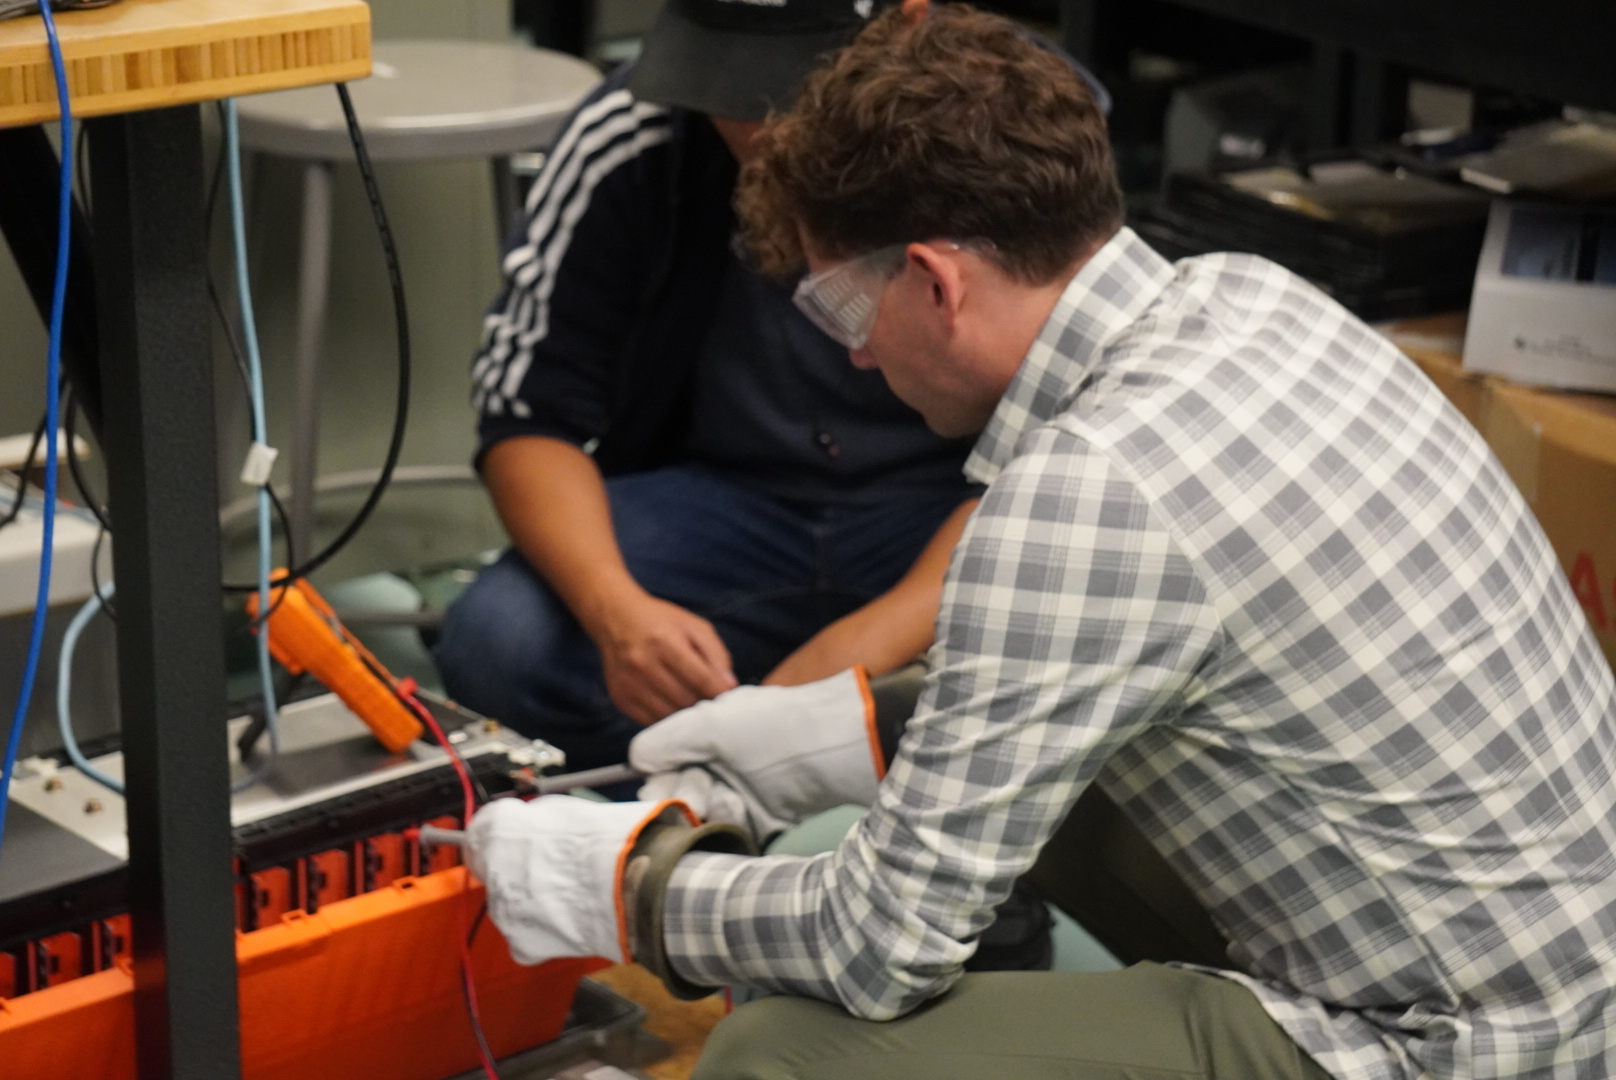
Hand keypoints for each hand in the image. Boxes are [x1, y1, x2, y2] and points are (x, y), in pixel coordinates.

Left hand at [464, 795, 693, 964]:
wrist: (632, 884)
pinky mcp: (521, 943)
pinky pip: (522, 937)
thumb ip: (540, 817)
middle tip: (554, 867)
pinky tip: (566, 922)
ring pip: (509, 903)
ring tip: (570, 896)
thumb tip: (535, 823)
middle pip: (494, 867)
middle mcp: (492, 869)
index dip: (505, 832)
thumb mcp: (570, 808)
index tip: (519, 836)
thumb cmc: (610, 839)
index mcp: (500, 828)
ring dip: (530, 899)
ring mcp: (503, 910)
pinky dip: (539, 933)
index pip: (482, 828)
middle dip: (517, 866)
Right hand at [589, 590, 736, 724]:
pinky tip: (675, 706)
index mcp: (664, 642)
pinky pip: (652, 721)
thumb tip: (729, 686)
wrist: (615, 619)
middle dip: (704, 703)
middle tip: (715, 702)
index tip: (732, 699)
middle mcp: (642, 664)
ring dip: (687, 715)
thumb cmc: (661, 621)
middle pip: (686, 700)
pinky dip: (668, 718)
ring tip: (696, 704)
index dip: (720, 692)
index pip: (700, 678)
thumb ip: (716, 654)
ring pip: (669, 715)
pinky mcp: (621, 699)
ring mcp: (629, 684)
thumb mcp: (694, 626)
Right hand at [629, 668, 882, 840]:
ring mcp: (739, 791)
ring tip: (728, 801)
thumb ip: (668, 739)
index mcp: (706, 735)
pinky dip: (728, 823)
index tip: (661, 787)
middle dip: (680, 798)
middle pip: (675, 795)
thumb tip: (636, 760)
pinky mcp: (760, 819)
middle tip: (695, 798)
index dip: (658, 780)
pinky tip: (740, 813)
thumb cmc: (772, 728)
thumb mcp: (712, 723)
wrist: (834, 751)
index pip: (662, 766)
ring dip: (707, 810)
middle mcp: (718, 763)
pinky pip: (727, 830)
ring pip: (699, 817)